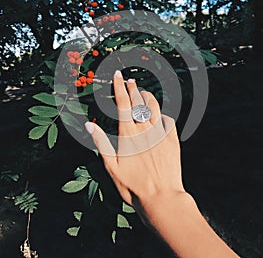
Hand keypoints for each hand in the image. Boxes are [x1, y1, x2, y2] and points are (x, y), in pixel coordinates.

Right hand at [85, 70, 184, 206]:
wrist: (161, 198)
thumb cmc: (132, 186)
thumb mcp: (111, 167)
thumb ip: (101, 143)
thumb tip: (89, 125)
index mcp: (129, 135)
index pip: (123, 104)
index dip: (119, 87)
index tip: (118, 75)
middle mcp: (145, 130)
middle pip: (138, 103)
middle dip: (132, 88)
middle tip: (129, 79)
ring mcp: (160, 134)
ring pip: (154, 108)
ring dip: (147, 97)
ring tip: (142, 91)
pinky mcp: (172, 141)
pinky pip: (168, 121)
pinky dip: (162, 114)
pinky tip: (159, 114)